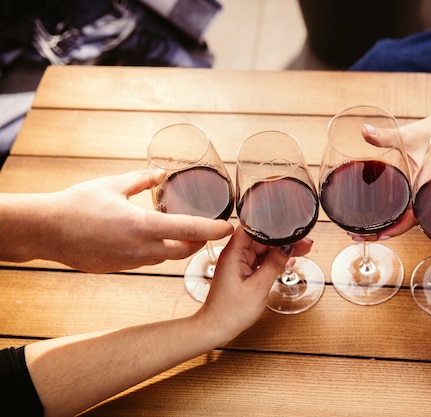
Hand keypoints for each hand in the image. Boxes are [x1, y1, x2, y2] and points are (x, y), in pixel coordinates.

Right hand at [42, 170, 233, 271]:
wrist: (45, 231)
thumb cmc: (76, 204)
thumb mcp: (113, 185)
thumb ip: (142, 180)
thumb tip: (161, 173)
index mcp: (142, 226)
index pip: (189, 230)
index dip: (214, 230)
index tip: (230, 228)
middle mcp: (140, 249)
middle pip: (184, 251)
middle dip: (200, 243)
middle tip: (210, 231)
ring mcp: (129, 262)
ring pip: (165, 258)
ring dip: (178, 247)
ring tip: (183, 233)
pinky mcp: (118, 269)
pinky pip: (146, 261)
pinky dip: (156, 252)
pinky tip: (150, 239)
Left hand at [196, 227, 312, 343]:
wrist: (216, 329)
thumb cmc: (230, 312)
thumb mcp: (258, 287)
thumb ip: (274, 264)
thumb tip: (288, 247)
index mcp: (233, 252)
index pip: (253, 227)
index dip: (272, 225)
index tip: (290, 227)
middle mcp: (235, 254)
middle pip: (262, 238)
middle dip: (283, 239)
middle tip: (304, 243)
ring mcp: (238, 263)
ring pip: (263, 250)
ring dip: (281, 250)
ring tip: (302, 251)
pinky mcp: (242, 272)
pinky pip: (261, 261)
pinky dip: (274, 261)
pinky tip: (288, 262)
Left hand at [346, 120, 430, 240]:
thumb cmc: (424, 136)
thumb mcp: (402, 136)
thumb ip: (383, 135)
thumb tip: (364, 130)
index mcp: (423, 187)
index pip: (413, 216)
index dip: (398, 228)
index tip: (382, 236)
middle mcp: (421, 196)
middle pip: (404, 224)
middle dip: (383, 234)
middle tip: (358, 237)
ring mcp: (417, 197)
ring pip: (403, 221)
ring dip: (385, 229)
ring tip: (361, 234)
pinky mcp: (412, 195)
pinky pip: (402, 212)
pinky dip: (389, 220)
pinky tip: (373, 223)